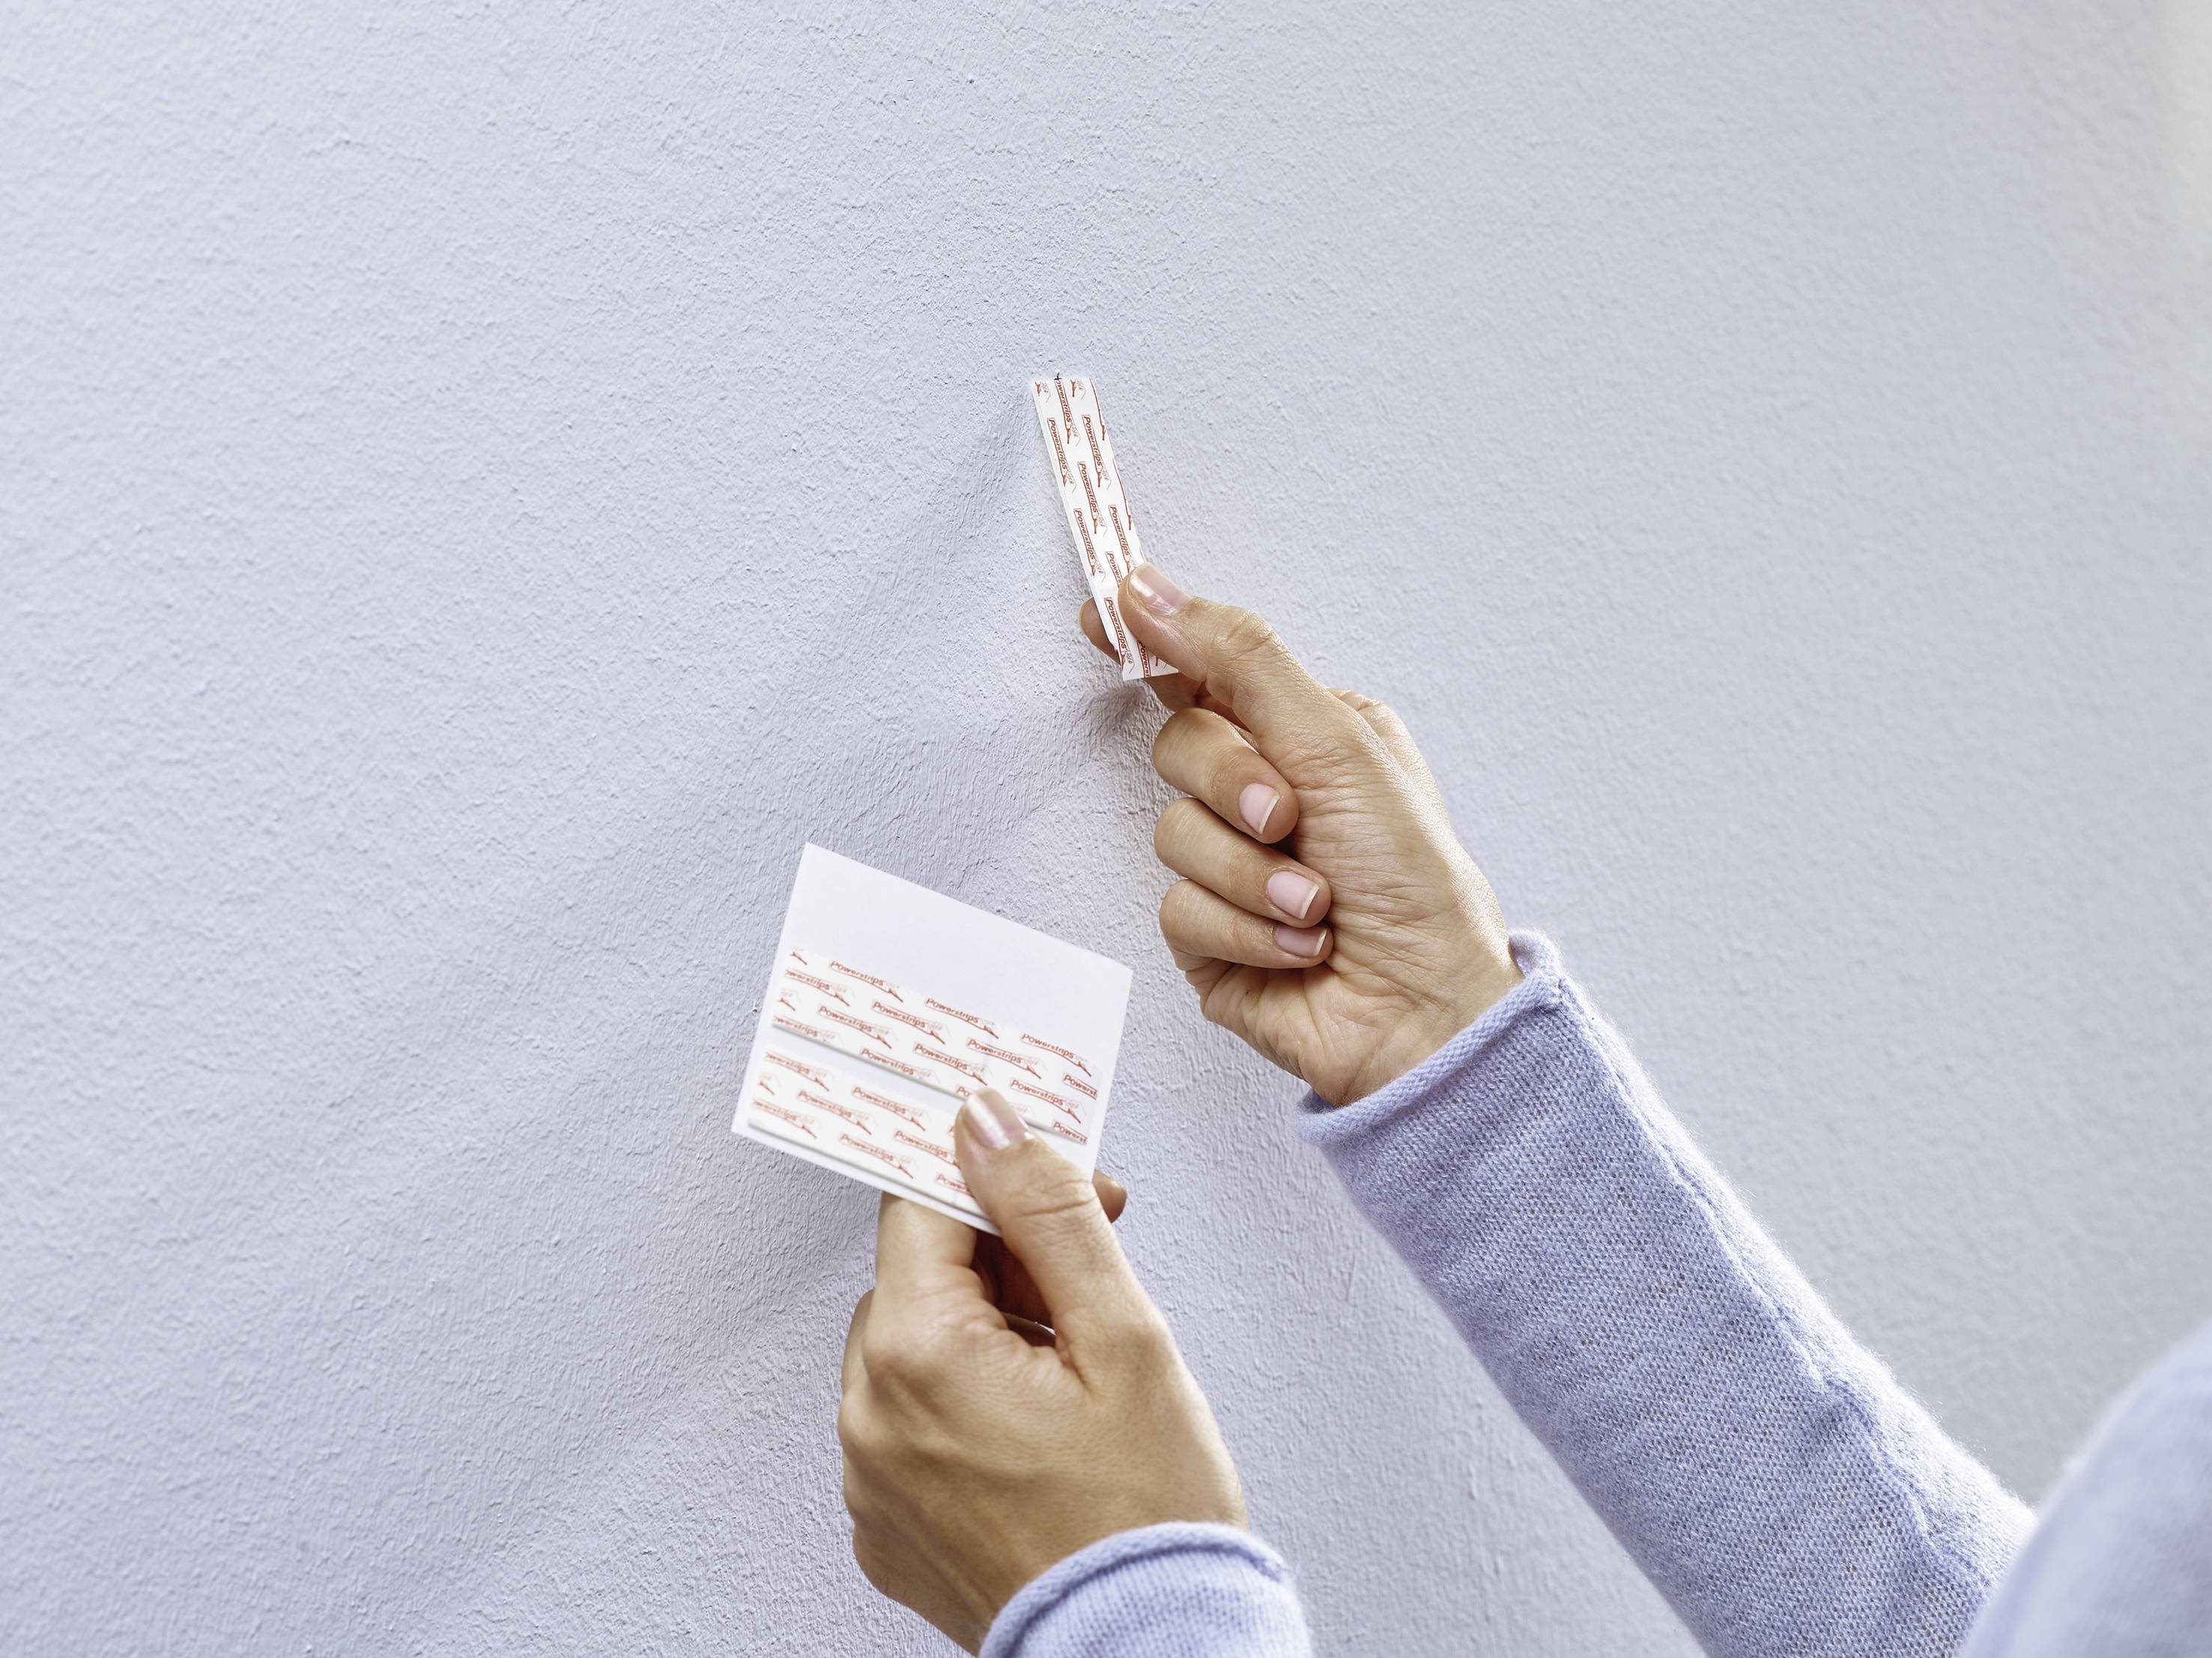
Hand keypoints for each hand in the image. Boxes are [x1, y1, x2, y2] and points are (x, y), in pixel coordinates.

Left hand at [839, 1087, 1246, 1651]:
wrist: (1151, 1650)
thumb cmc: (1149, 1514)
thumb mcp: (1123, 1336)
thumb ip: (1050, 1214)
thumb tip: (991, 1123)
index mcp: (919, 1356)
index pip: (923, 1204)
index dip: (996, 1177)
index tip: (1047, 1174)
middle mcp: (869, 1417)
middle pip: (917, 1274)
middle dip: (1001, 1259)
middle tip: (1090, 1283)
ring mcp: (869, 1478)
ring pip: (913, 1344)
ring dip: (983, 1331)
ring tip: (1072, 1372)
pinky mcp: (883, 1524)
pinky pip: (908, 1420)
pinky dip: (964, 1403)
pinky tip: (1039, 1428)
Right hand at [1081, 563, 1521, 1105]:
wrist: (1426, 1012)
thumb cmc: (1415, 881)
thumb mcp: (1337, 741)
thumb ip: (1239, 660)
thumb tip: (1151, 590)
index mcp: (1308, 735)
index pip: (1210, 673)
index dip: (1154, 644)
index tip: (1104, 615)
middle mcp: (1267, 795)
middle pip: (1178, 747)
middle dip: (1230, 784)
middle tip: (1285, 817)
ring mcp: (1233, 869)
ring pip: (1171, 835)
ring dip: (1250, 875)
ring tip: (1316, 907)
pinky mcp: (1210, 940)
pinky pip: (1177, 910)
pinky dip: (1243, 930)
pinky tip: (1299, 947)